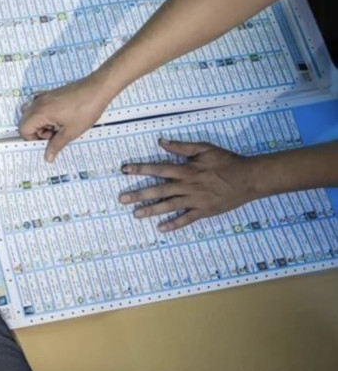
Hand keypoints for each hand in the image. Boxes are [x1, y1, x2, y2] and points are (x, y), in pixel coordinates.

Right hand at [18, 76, 111, 161]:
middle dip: (36, 131)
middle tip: (54, 134)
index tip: (48, 141)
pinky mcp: (51, 93)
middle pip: (25, 121)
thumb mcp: (71, 132)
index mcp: (40, 112)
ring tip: (57, 125)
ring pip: (32, 113)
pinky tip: (58, 116)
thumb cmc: (85, 109)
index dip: (33, 139)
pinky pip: (39, 105)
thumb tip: (48, 157)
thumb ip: (56, 145)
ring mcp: (44, 96)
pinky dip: (44, 113)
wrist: (97, 89)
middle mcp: (38, 102)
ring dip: (40, 122)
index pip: (23, 129)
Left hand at [119, 140, 259, 231]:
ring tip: (136, 214)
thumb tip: (161, 141)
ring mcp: (196, 200)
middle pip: (159, 190)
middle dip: (139, 194)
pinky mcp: (204, 211)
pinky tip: (161, 228)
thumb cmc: (226, 161)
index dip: (141, 169)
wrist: (249, 178)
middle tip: (122, 199)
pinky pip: (187, 219)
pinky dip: (174, 224)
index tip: (124, 170)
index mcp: (187, 170)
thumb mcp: (205, 149)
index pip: (159, 169)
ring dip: (152, 210)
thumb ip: (182, 146)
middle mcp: (188, 185)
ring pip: (169, 206)